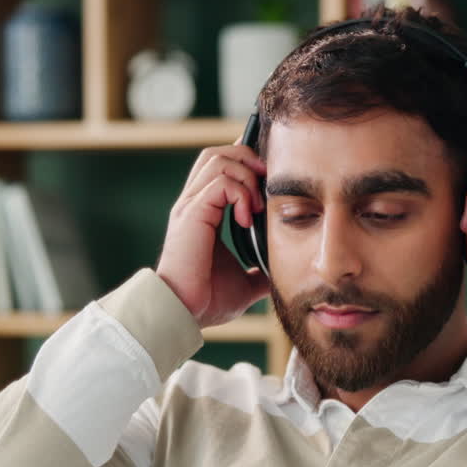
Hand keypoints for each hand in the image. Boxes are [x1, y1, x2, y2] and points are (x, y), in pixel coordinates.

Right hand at [156, 142, 270, 328]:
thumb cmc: (206, 301)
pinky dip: (240, 193)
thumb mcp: (245, 284)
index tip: (269, 180)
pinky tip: (248, 219)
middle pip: (217, 153)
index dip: (246, 164)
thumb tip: (281, 274)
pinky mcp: (192, 214)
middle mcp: (193, 203)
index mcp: (203, 213)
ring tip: (257, 206)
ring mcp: (190, 206)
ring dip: (246, 176)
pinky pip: (220, 182)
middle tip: (267, 186)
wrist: (185, 314)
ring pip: (218, 159)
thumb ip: (260, 273)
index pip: (220, 166)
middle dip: (248, 160)